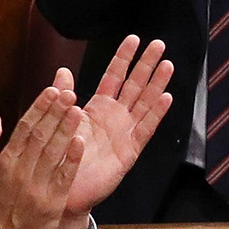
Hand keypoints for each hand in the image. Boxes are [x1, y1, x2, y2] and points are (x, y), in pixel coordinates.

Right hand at [0, 86, 84, 228]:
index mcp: (5, 162)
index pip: (25, 127)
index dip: (40, 107)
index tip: (52, 90)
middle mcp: (20, 171)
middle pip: (41, 135)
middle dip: (56, 112)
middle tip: (70, 92)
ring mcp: (37, 186)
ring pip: (53, 152)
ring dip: (66, 129)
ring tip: (77, 109)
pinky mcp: (52, 202)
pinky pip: (63, 176)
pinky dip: (71, 159)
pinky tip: (80, 142)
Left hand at [57, 36, 174, 228]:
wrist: (64, 190)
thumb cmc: (63, 156)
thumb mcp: (61, 121)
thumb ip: (64, 95)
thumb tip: (62, 70)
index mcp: (99, 108)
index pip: (114, 76)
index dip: (123, 57)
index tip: (133, 38)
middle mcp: (116, 117)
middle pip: (135, 85)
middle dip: (146, 64)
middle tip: (159, 44)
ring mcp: (125, 132)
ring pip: (145, 102)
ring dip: (157, 84)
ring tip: (167, 64)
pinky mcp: (130, 150)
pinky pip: (145, 128)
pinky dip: (157, 113)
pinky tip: (166, 97)